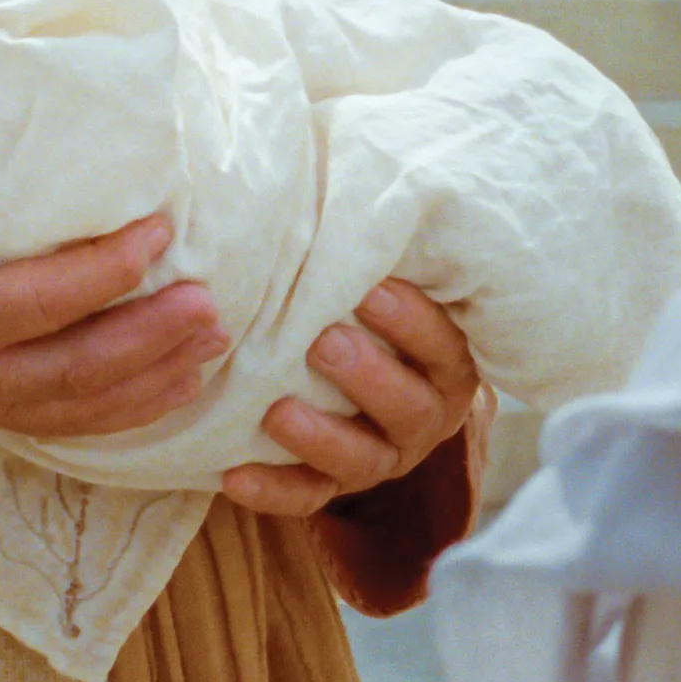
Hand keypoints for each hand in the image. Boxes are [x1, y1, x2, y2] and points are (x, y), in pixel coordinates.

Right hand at [0, 139, 227, 436]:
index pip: (43, 299)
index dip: (108, 268)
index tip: (162, 229)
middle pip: (81, 368)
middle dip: (155, 339)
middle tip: (215, 304)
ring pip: (83, 407)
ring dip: (156, 378)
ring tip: (216, 343)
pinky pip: (68, 425)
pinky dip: (127, 410)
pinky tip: (174, 388)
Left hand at [221, 279, 488, 516]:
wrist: (372, 394)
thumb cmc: (375, 320)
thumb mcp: (392, 291)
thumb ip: (377, 263)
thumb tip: (350, 183)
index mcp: (447, 366)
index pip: (443, 346)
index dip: (413, 321)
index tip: (371, 288)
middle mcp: (424, 416)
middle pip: (409, 408)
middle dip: (368, 377)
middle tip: (324, 344)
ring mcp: (382, 457)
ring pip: (362, 460)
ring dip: (320, 437)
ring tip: (277, 411)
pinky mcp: (335, 487)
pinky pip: (308, 498)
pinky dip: (272, 491)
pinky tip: (233, 476)